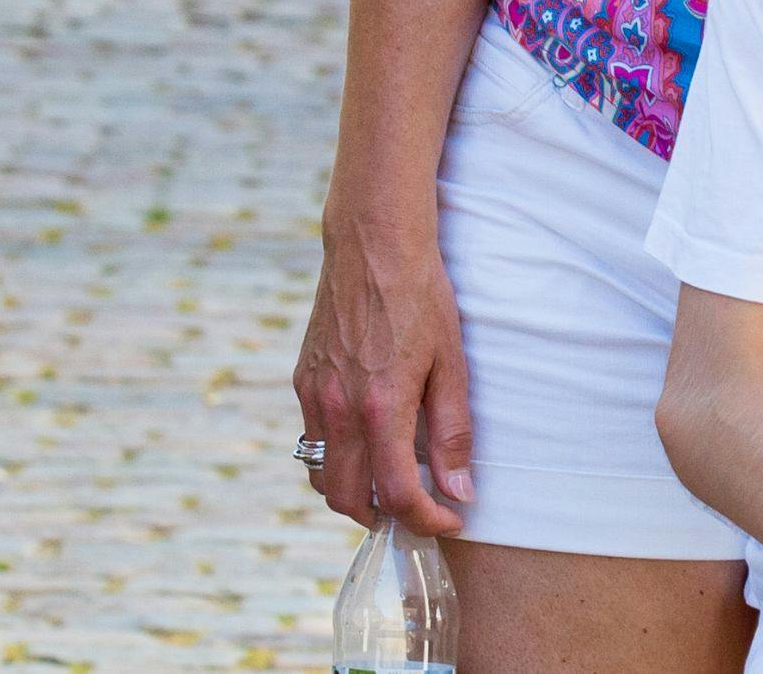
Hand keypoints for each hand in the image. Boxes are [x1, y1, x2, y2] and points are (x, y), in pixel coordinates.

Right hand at [292, 202, 475, 533]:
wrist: (373, 243)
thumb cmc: (420, 296)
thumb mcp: (450, 362)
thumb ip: (453, 432)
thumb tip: (460, 491)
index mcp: (381, 407)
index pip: (397, 493)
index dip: (426, 520)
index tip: (449, 519)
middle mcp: (339, 408)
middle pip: (347, 499)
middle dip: (383, 518)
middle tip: (417, 510)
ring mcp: (314, 395)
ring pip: (320, 476)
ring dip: (352, 494)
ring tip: (389, 484)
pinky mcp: (302, 379)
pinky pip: (311, 440)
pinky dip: (334, 459)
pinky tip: (365, 442)